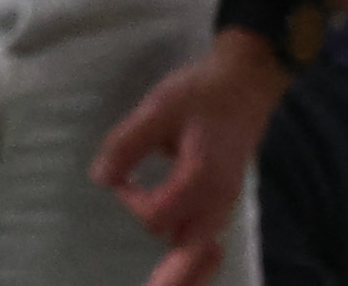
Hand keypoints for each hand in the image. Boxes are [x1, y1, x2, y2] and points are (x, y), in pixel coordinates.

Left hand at [90, 29, 282, 285]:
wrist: (246, 82)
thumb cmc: (201, 91)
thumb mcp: (157, 109)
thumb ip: (127, 144)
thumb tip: (101, 178)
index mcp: (201, 179)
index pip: (158, 214)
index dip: (132, 200)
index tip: (119, 175)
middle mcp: (217, 199)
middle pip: (192, 253)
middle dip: (172, 277)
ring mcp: (224, 201)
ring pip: (202, 248)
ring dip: (183, 268)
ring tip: (162, 284)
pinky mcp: (224, 196)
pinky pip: (209, 236)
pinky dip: (197, 255)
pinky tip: (186, 264)